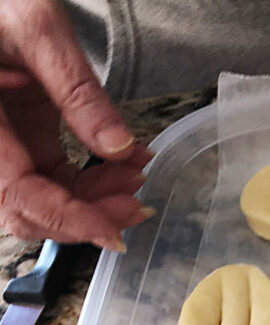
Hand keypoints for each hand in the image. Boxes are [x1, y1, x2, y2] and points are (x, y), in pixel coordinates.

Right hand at [0, 0, 152, 249]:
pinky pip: (55, 180)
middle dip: (88, 216)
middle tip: (137, 206)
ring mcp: (3, 148)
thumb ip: (77, 90)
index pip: (18, 195)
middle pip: (30, 210)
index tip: (112, 232)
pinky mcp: (21, 143)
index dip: (65, 219)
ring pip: (46, 201)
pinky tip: (126, 168)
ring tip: (137, 177)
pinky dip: (93, 183)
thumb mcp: (37, 29)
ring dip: (96, 202)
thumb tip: (120, 148)